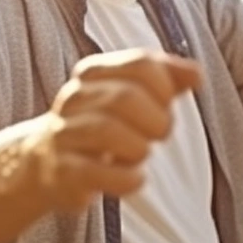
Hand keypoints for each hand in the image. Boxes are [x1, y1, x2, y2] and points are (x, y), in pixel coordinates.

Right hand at [29, 49, 201, 212]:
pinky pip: (95, 173)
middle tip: (160, 135)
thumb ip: (166, 80)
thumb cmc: (101, 124)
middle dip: (157, 120)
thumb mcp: (132, 95)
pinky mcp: (62, 171)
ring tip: (140, 155)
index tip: (166, 104)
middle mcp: (74, 98)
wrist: (45, 161)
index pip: (141, 64)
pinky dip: (125, 178)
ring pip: (107, 131)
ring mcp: (64, 134)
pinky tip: (134, 179)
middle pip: (126, 97)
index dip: (166, 87)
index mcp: (94, 73)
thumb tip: (196, 74)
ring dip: (138, 148)